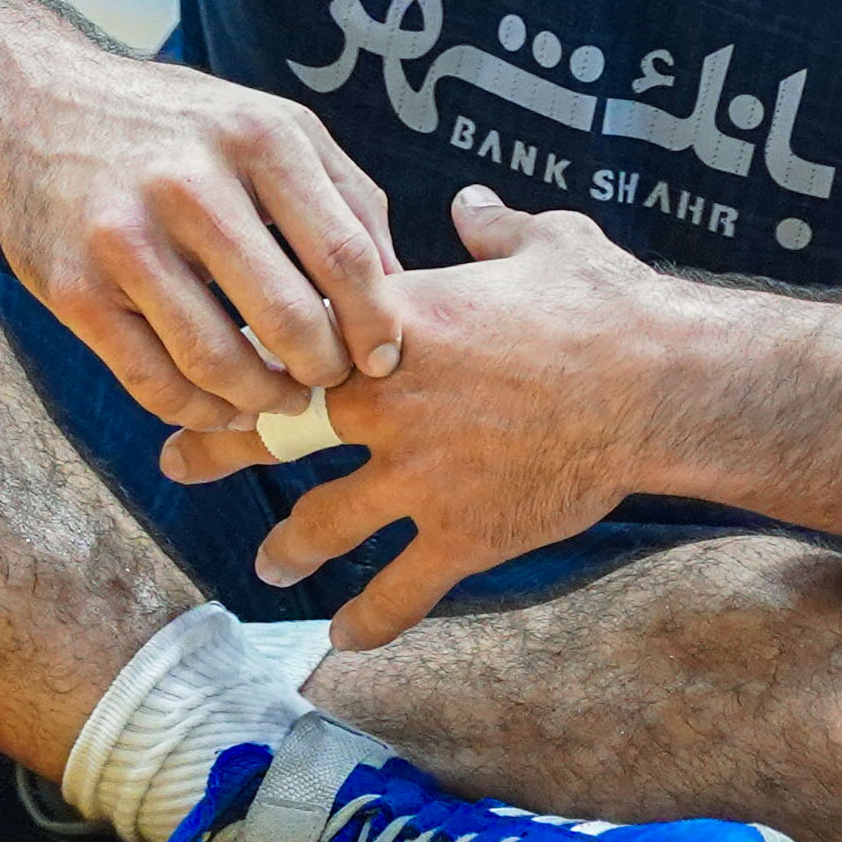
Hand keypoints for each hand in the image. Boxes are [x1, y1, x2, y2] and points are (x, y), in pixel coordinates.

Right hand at [0, 46, 405, 434]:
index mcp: (259, 138)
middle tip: (328, 383)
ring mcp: (126, 239)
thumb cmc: (178, 127)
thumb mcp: (270, 125)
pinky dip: (199, 410)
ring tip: (280, 399)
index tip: (384, 359)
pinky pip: (152, 381)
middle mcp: (192, 184)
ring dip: (264, 400)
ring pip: (219, 362)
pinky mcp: (74, 290)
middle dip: (323, 370)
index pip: (346, 256)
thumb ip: (344, 195)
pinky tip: (222, 403)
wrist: (33, 107)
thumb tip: (400, 287)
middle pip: (289, 317)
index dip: (376, 324)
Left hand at [158, 186, 667, 647]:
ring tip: (267, 562)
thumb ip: (496, 228)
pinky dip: (367, 620)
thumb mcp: (551, 242)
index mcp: (398, 320)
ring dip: (286, 545)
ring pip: (321, 521)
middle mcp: (390, 400)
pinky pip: (398, 591)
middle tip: (178, 459)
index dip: (240, 346)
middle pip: (275, 427)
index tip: (204, 353)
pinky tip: (344, 637)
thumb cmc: (610, 303)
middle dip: (218, 443)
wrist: (662, 383)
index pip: (289, 331)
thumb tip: (472, 205)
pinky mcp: (464, 534)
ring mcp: (421, 475)